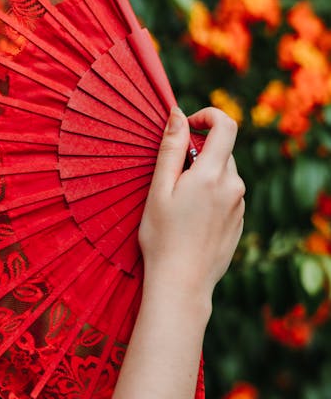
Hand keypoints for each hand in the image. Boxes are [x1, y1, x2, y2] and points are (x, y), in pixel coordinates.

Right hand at [139, 106, 244, 302]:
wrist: (181, 283)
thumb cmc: (162, 238)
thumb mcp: (159, 190)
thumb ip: (171, 149)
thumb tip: (179, 115)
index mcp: (212, 175)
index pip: (226, 125)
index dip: (208, 116)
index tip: (188, 125)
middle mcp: (233, 187)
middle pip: (222, 152)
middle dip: (199, 154)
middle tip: (171, 179)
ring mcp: (239, 206)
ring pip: (224, 176)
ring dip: (204, 178)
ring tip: (179, 207)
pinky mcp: (239, 222)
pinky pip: (226, 198)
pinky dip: (210, 198)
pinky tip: (190, 222)